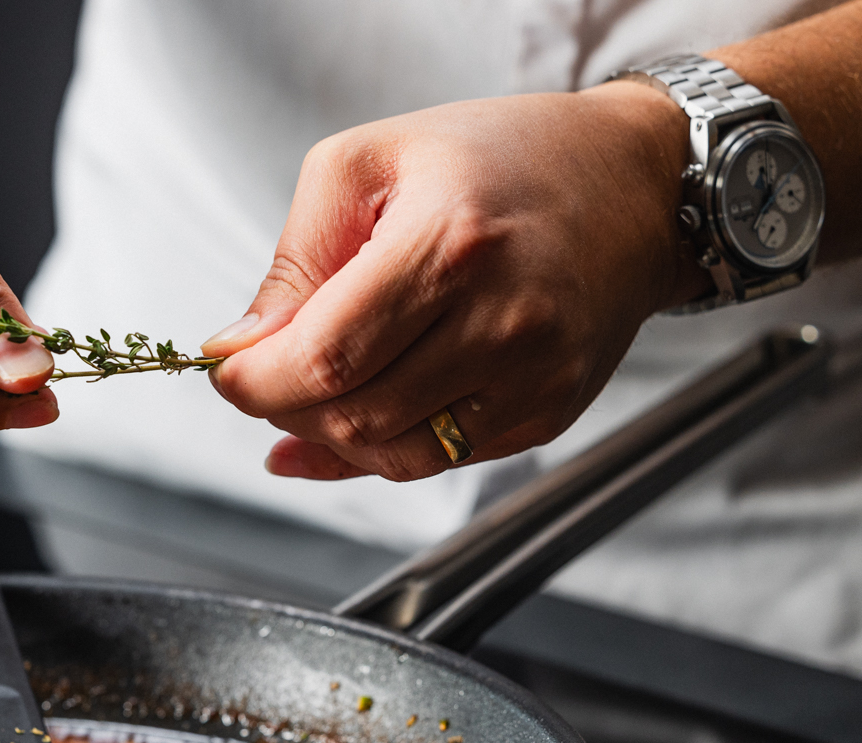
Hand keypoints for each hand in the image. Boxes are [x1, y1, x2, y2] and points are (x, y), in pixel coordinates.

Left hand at [203, 83, 708, 481]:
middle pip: (352, 416)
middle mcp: (504, 321)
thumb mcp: (369, 163)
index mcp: (451, 244)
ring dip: (328, 435)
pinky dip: (379, 450)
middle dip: (284, 407)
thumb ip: (295, 261)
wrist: (633, 184)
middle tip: (267, 373)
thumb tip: (240, 350)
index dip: (255, 382)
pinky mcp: (547, 414)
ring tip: (315, 387)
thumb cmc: (496, 159)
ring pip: (390, 456)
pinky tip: (355, 416)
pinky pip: (437, 462)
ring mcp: (533, 378)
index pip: (324, 358)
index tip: (228, 370)